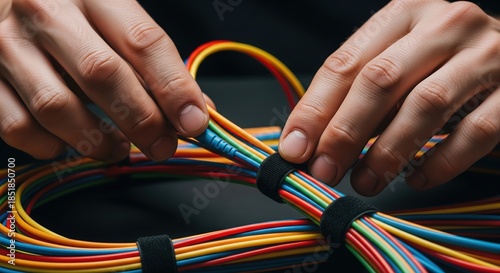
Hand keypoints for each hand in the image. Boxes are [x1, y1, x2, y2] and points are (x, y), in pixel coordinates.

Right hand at [0, 0, 208, 161]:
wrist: (8, 0)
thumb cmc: (72, 12)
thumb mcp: (115, 19)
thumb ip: (154, 62)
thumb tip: (195, 112)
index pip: (142, 41)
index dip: (174, 87)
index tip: (194, 122)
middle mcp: (46, 12)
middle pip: (102, 75)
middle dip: (142, 121)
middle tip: (162, 145)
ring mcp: (8, 45)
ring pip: (57, 108)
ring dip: (98, 140)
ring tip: (118, 147)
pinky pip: (19, 126)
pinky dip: (52, 145)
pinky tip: (69, 141)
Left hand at [279, 0, 499, 195]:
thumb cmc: (440, 60)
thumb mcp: (396, 61)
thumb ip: (358, 91)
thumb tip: (310, 140)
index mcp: (403, 13)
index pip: (346, 64)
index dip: (315, 110)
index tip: (295, 148)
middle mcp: (444, 25)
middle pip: (380, 81)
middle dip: (345, 133)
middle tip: (325, 171)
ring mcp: (485, 54)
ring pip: (426, 105)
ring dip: (387, 152)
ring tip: (365, 181)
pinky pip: (475, 131)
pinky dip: (441, 161)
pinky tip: (417, 178)